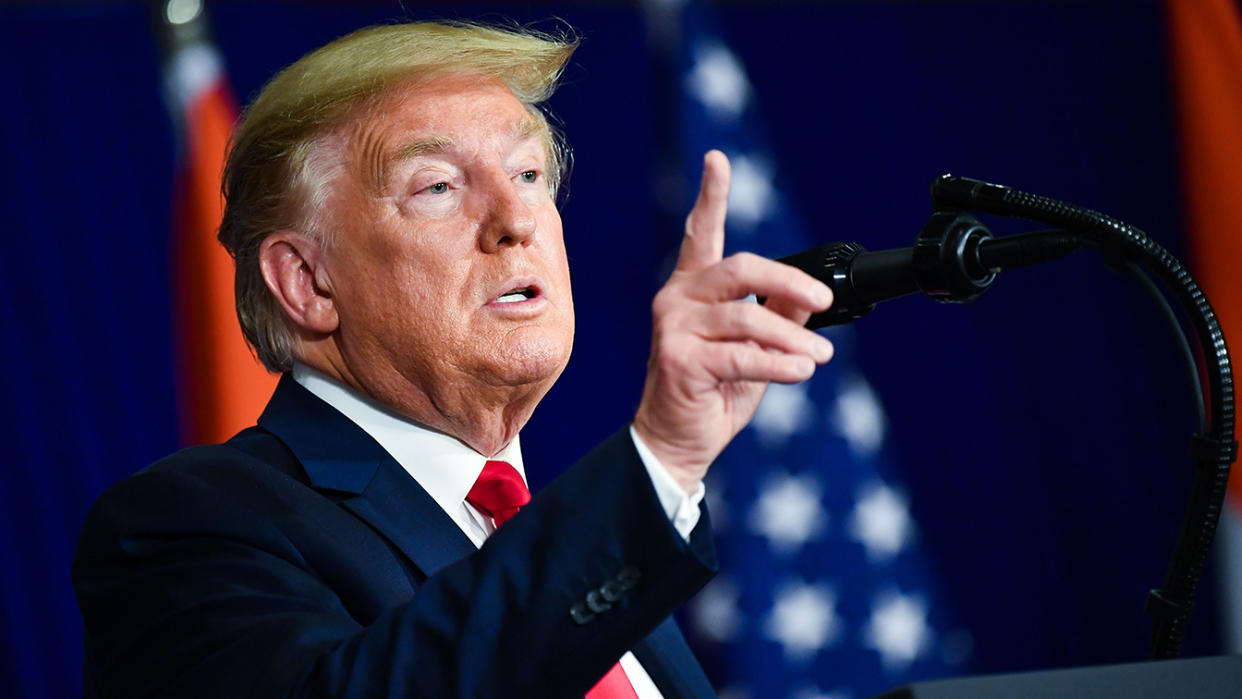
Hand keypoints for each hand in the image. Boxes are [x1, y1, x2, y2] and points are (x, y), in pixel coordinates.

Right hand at [632, 150, 834, 492]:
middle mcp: (677, 299)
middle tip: (823, 300)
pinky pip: (740, 355)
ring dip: (792, 338)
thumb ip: (779, 315)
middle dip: (788, 282)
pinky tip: (801, 370)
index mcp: (694, 288)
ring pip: (746, 318)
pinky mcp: (677, 360)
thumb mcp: (757, 347)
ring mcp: (673, 328)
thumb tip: (811, 294)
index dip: (711, 195)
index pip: (701, 233)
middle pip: (740, 270)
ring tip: (820, 356)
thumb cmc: (715, 391)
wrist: (678, 440)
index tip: (718, 159)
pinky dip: (778, 363)